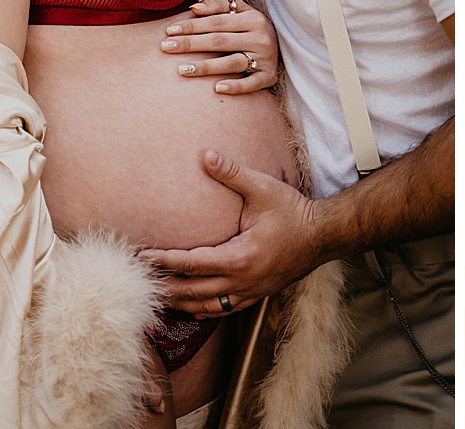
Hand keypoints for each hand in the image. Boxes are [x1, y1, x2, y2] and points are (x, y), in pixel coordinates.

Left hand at [139, 151, 323, 314]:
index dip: (164, 261)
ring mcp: (250, 291)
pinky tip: (192, 305)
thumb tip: (205, 155)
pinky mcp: (258, 294)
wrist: (324, 235)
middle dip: (165, 287)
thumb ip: (232, 173)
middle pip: (193, 293)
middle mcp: (242, 281)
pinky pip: (223, 309)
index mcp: (239, 257)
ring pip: (206, 307)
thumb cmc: (293, 211)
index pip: (191, 263)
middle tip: (139, 282)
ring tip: (158, 297)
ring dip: (181, 303)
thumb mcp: (263, 188)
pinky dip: (203, 309)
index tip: (141, 258)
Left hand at [160, 0, 278, 93]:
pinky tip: (217, 88)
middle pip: (220, 41)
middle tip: (166, 47)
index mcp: (253, 18)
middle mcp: (260, 37)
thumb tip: (194, 8)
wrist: (284, 47)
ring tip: (182, 69)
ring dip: (206, 66)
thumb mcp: (240, 11)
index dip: (192, 26)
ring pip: (232, 62)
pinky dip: (236, 86)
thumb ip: (218, 5)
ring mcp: (266, 58)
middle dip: (191, 44)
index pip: (216, 22)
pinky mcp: (269, 77)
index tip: (169, 31)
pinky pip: (251, 83)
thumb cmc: (252, 28)